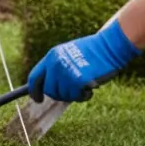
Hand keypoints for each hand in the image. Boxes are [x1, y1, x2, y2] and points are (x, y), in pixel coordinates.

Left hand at [27, 19, 141, 102]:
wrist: (110, 46)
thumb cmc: (92, 51)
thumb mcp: (67, 54)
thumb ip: (56, 68)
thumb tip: (47, 87)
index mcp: (51, 57)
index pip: (34, 78)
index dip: (34, 91)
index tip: (38, 99)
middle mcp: (55, 65)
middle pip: (49, 90)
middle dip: (59, 94)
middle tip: (72, 90)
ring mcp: (66, 73)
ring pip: (64, 95)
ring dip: (74, 94)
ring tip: (84, 83)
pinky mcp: (78, 81)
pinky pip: (77, 97)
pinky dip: (84, 95)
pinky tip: (91, 86)